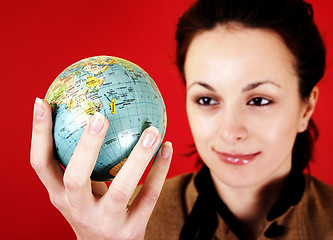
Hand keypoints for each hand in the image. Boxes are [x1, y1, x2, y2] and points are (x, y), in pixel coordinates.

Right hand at [30, 98, 172, 239]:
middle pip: (76, 178)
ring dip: (138, 158)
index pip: (40, 164)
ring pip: (121, 189)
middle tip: (100, 116)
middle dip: (87, 146)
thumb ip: (81, 162)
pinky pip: (148, 196)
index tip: (43, 101)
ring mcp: (106, 222)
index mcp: (60, 196)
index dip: (38, 134)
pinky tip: (167, 147)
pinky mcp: (131, 230)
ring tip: (152, 131)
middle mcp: (79, 210)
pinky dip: (159, 171)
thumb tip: (89, 112)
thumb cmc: (93, 210)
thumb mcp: (80, 191)